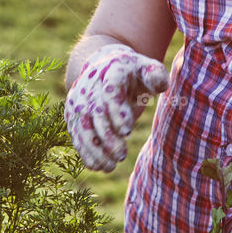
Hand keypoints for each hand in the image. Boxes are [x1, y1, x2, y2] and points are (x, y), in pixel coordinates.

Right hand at [65, 43, 168, 171]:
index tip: (128, 131)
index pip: (111, 91)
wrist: (104, 66)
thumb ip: (156, 75)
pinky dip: (85, 152)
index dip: (117, 111)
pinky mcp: (72, 114)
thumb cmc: (133, 73)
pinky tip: (98, 166)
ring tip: (110, 166)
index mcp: (111, 71)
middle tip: (121, 155)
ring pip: (82, 127)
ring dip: (94, 149)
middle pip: (95, 113)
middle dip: (107, 137)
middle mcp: (90, 86)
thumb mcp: (148, 68)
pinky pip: (76, 135)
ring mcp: (78, 100)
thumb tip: (159, 85)